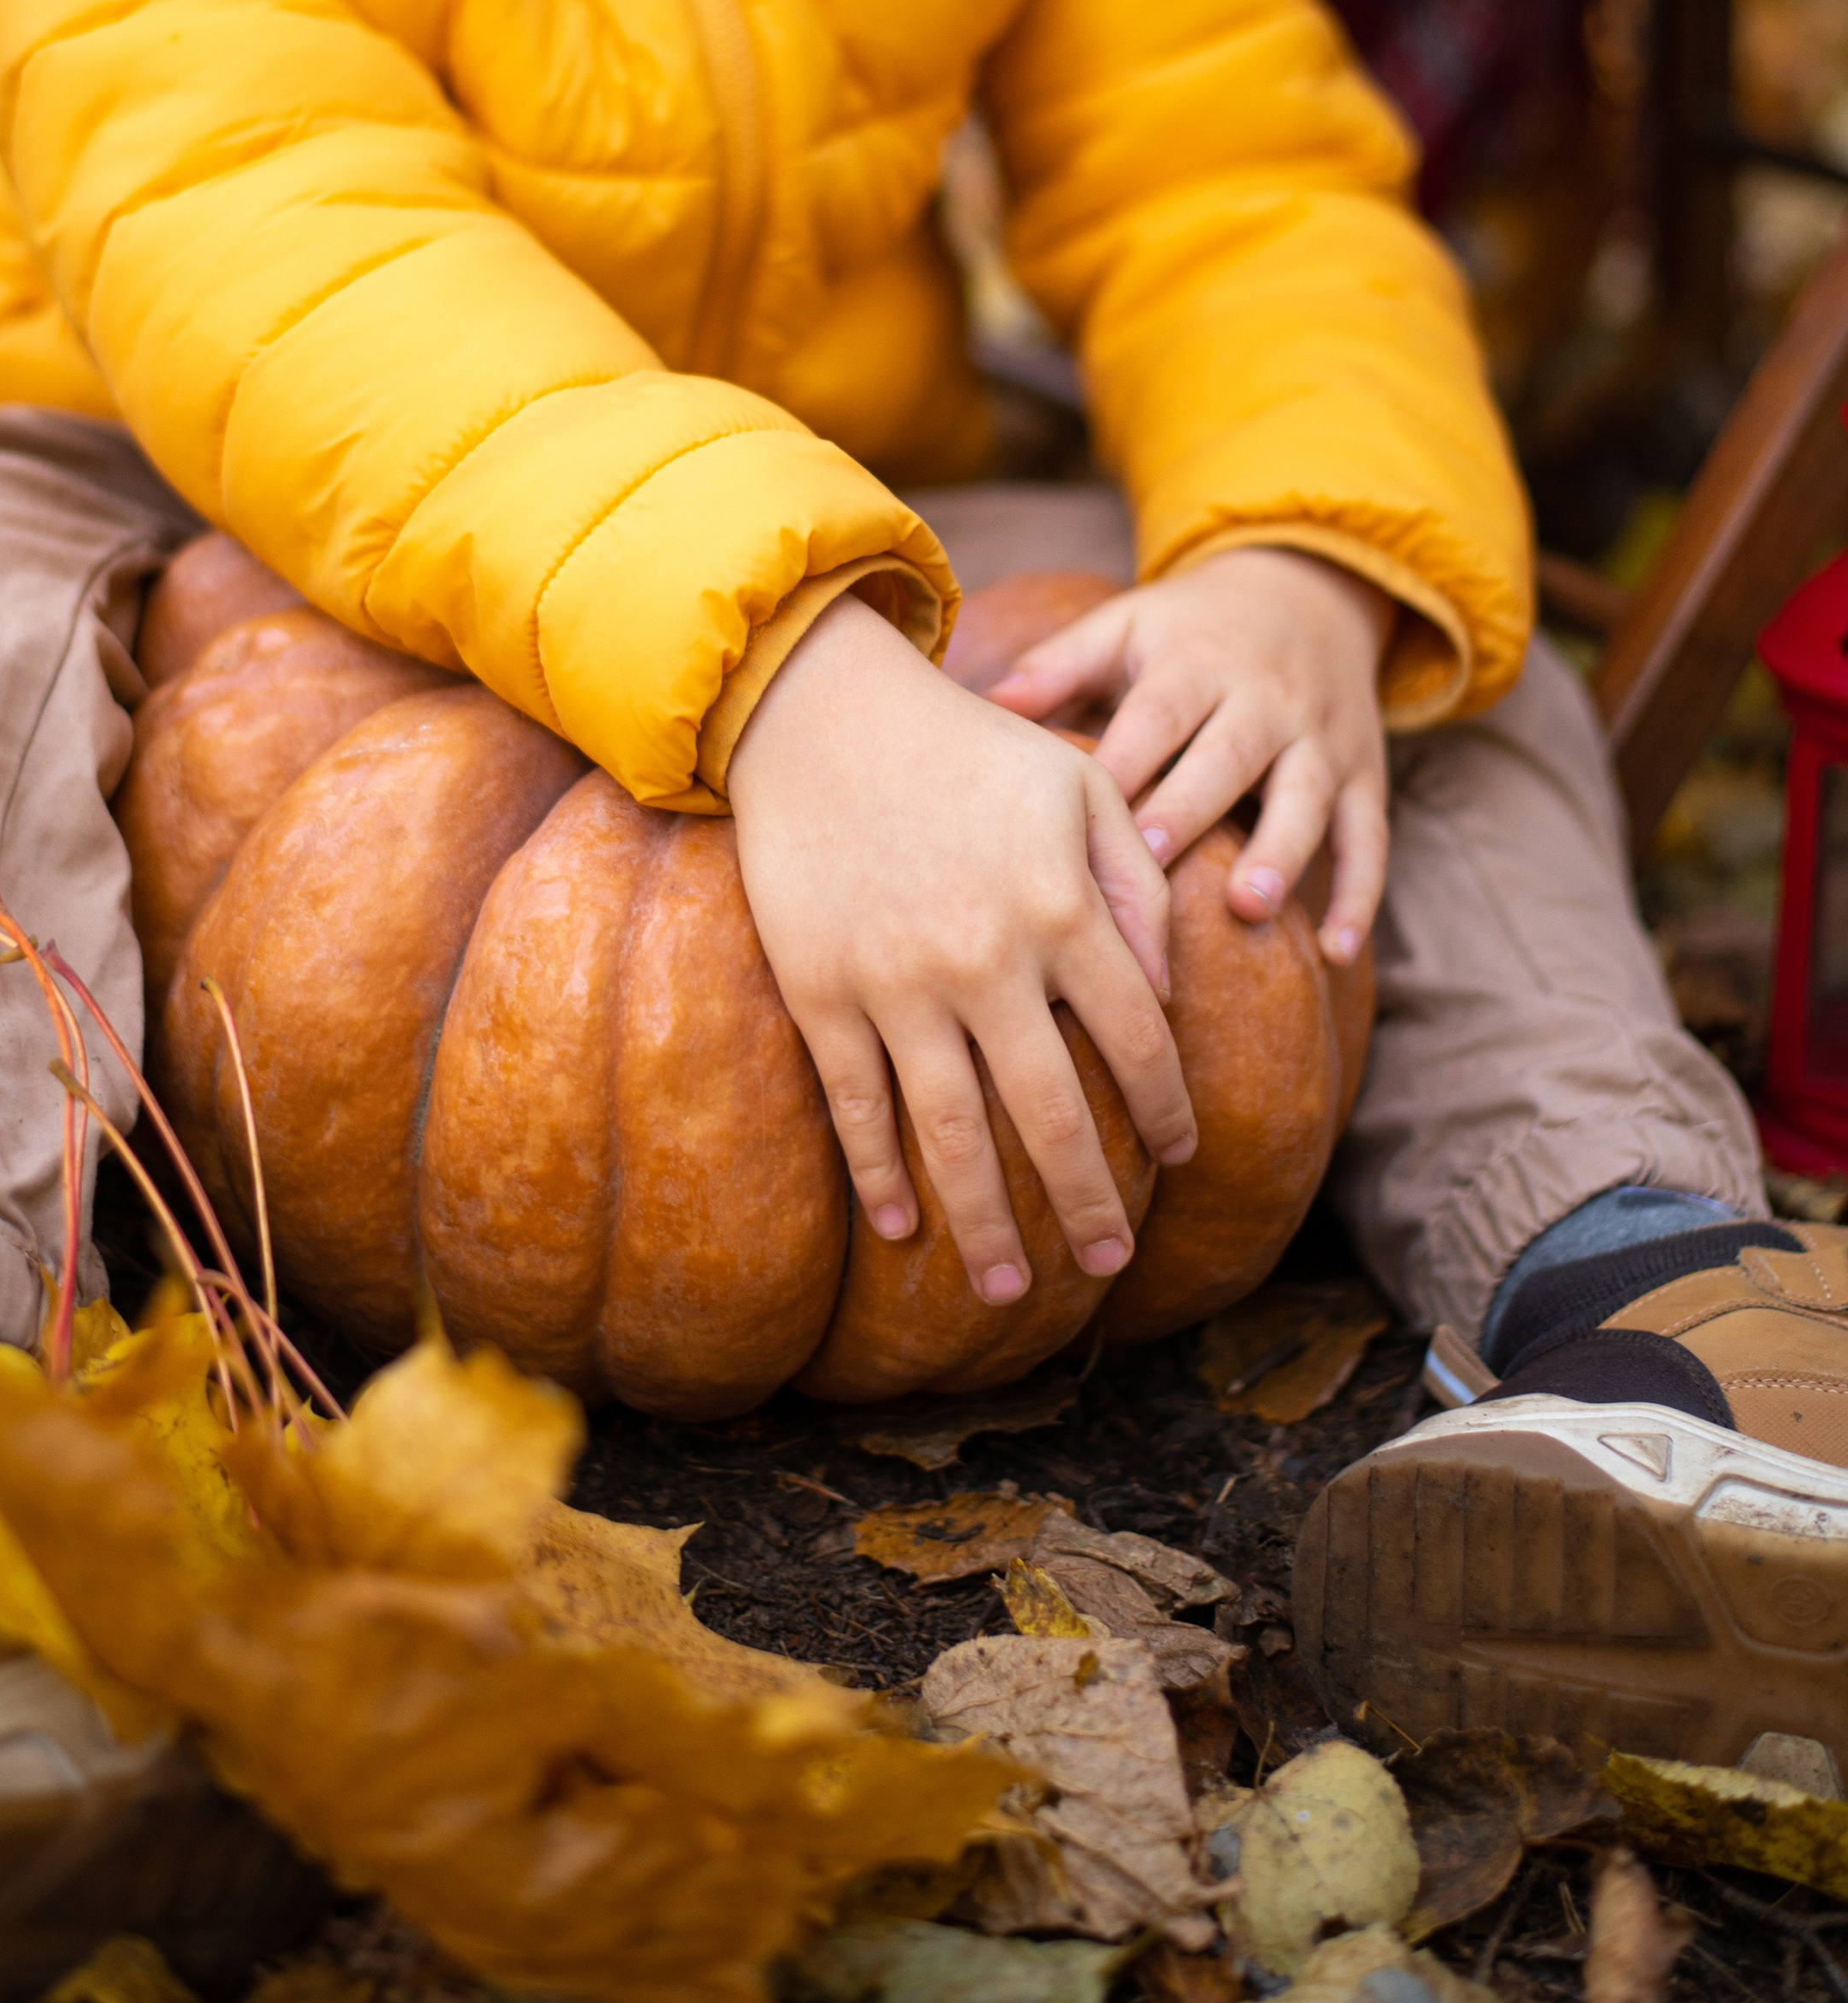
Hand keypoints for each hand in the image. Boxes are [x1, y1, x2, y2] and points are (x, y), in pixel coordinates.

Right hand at [727, 595, 1195, 1308]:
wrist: (821, 715)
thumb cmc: (968, 748)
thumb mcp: (1082, 788)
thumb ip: (1138, 883)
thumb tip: (1165, 991)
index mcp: (1065, 908)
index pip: (1139, 1040)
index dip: (1168, 1107)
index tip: (1180, 1154)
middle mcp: (988, 961)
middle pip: (1055, 1116)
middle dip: (1090, 1202)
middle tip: (1110, 1260)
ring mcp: (897, 985)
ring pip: (954, 1134)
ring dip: (987, 1222)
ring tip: (1014, 1287)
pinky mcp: (822, 991)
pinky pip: (857, 1106)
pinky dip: (881, 1175)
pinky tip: (905, 1227)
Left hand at [986, 547, 1392, 964]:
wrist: (1307, 593)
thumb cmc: (1187, 630)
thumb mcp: (1126, 625)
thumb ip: (1059, 664)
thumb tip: (987, 703)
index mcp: (1197, 664)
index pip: (1158, 714)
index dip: (1127, 761)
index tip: (1086, 814)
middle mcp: (1266, 701)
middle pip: (1229, 757)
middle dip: (1192, 809)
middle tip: (1149, 864)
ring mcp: (1322, 742)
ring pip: (1307, 799)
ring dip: (1282, 854)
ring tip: (1248, 908)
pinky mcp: (1364, 777)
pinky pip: (1370, 839)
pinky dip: (1360, 895)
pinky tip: (1338, 955)